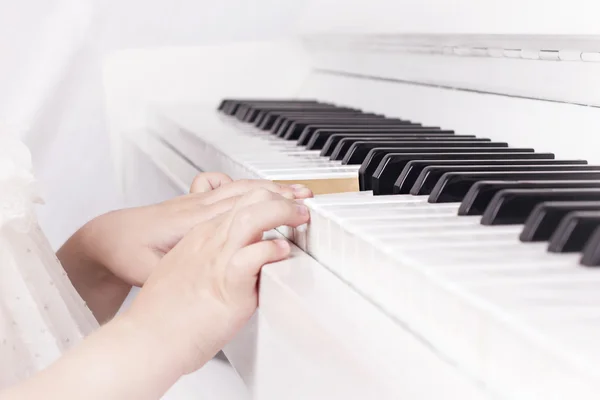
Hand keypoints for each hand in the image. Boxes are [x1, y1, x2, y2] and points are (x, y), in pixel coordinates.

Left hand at [87, 174, 311, 285]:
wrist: (108, 237)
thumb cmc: (129, 254)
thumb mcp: (151, 272)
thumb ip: (183, 272)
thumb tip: (214, 277)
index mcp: (194, 223)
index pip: (243, 209)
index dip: (274, 209)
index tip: (297, 214)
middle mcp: (199, 207)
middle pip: (248, 191)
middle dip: (281, 193)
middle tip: (307, 200)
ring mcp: (195, 201)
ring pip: (239, 185)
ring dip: (268, 186)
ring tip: (294, 190)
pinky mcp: (192, 202)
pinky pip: (223, 185)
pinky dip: (242, 183)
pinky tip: (251, 188)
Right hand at [126, 188, 309, 374]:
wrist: (145, 339)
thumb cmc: (164, 313)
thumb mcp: (185, 272)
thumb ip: (209, 261)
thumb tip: (233, 265)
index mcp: (200, 237)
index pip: (238, 202)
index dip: (266, 199)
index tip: (285, 204)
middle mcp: (209, 241)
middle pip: (249, 200)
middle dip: (281, 197)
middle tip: (299, 208)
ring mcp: (216, 259)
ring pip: (253, 217)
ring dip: (282, 212)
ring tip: (299, 218)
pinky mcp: (225, 283)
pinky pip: (253, 255)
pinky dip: (271, 249)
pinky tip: (282, 250)